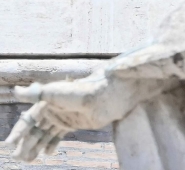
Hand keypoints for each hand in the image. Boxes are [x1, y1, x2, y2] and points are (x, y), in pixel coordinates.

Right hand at [5, 75, 152, 160]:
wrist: (109, 94)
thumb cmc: (83, 91)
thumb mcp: (56, 92)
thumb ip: (36, 93)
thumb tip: (16, 91)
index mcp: (47, 101)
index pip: (29, 118)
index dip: (20, 131)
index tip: (11, 144)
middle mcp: (54, 108)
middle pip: (36, 128)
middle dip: (26, 142)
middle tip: (19, 157)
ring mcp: (65, 116)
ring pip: (46, 133)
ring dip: (36, 145)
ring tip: (29, 159)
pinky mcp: (75, 123)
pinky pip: (59, 135)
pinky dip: (52, 143)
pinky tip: (48, 153)